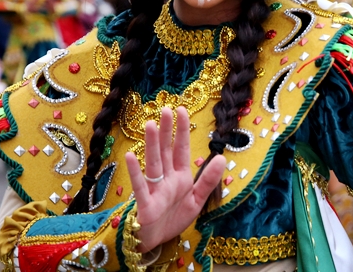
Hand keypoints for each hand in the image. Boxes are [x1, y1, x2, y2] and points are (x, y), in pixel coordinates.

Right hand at [126, 107, 225, 252]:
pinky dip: (135, 172)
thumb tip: (222, 158)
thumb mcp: (197, 200)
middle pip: (165, 151)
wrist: (156, 242)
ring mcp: (154, 190)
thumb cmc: (173, 219)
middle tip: (164, 109)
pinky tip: (131, 156)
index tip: (181, 110)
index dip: (181, 130)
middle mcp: (166, 179)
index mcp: (180, 176)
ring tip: (149, 124)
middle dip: (165, 131)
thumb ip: (208, 180)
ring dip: (151, 145)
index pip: (181, 149)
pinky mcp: (145, 204)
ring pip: (153, 163)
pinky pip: (139, 186)